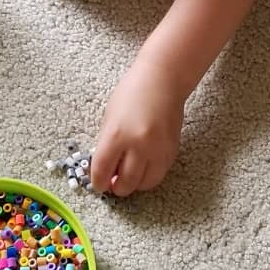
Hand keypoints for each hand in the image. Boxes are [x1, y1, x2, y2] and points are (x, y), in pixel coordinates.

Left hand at [90, 56, 185, 196]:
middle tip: (112, 184)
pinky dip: (148, 177)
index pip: (102, 170)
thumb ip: (106, 144)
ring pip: (144, 184)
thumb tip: (105, 169)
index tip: (98, 184)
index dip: (98, 182)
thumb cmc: (132, 93)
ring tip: (128, 178)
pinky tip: (142, 169)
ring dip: (133, 185)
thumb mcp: (109, 118)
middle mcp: (137, 146)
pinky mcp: (171, 151)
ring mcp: (157, 150)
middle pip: (125, 183)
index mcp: (116, 135)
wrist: (162, 81)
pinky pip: (158, 175)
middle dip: (116, 188)